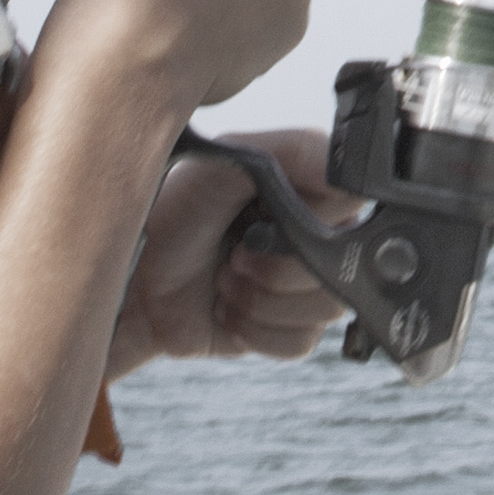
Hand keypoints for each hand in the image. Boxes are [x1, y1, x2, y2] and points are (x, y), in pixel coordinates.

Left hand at [109, 127, 351, 379]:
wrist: (135, 281)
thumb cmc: (174, 211)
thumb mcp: (226, 162)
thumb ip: (294, 152)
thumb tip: (348, 177)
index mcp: (312, 185)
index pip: (358, 201)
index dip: (317, 217)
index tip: (265, 216)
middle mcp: (319, 233)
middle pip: (345, 264)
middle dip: (277, 267)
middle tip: (234, 254)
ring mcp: (306, 284)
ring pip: (327, 307)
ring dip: (263, 299)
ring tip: (226, 281)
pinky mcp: (288, 327)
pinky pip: (302, 341)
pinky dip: (257, 331)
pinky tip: (229, 310)